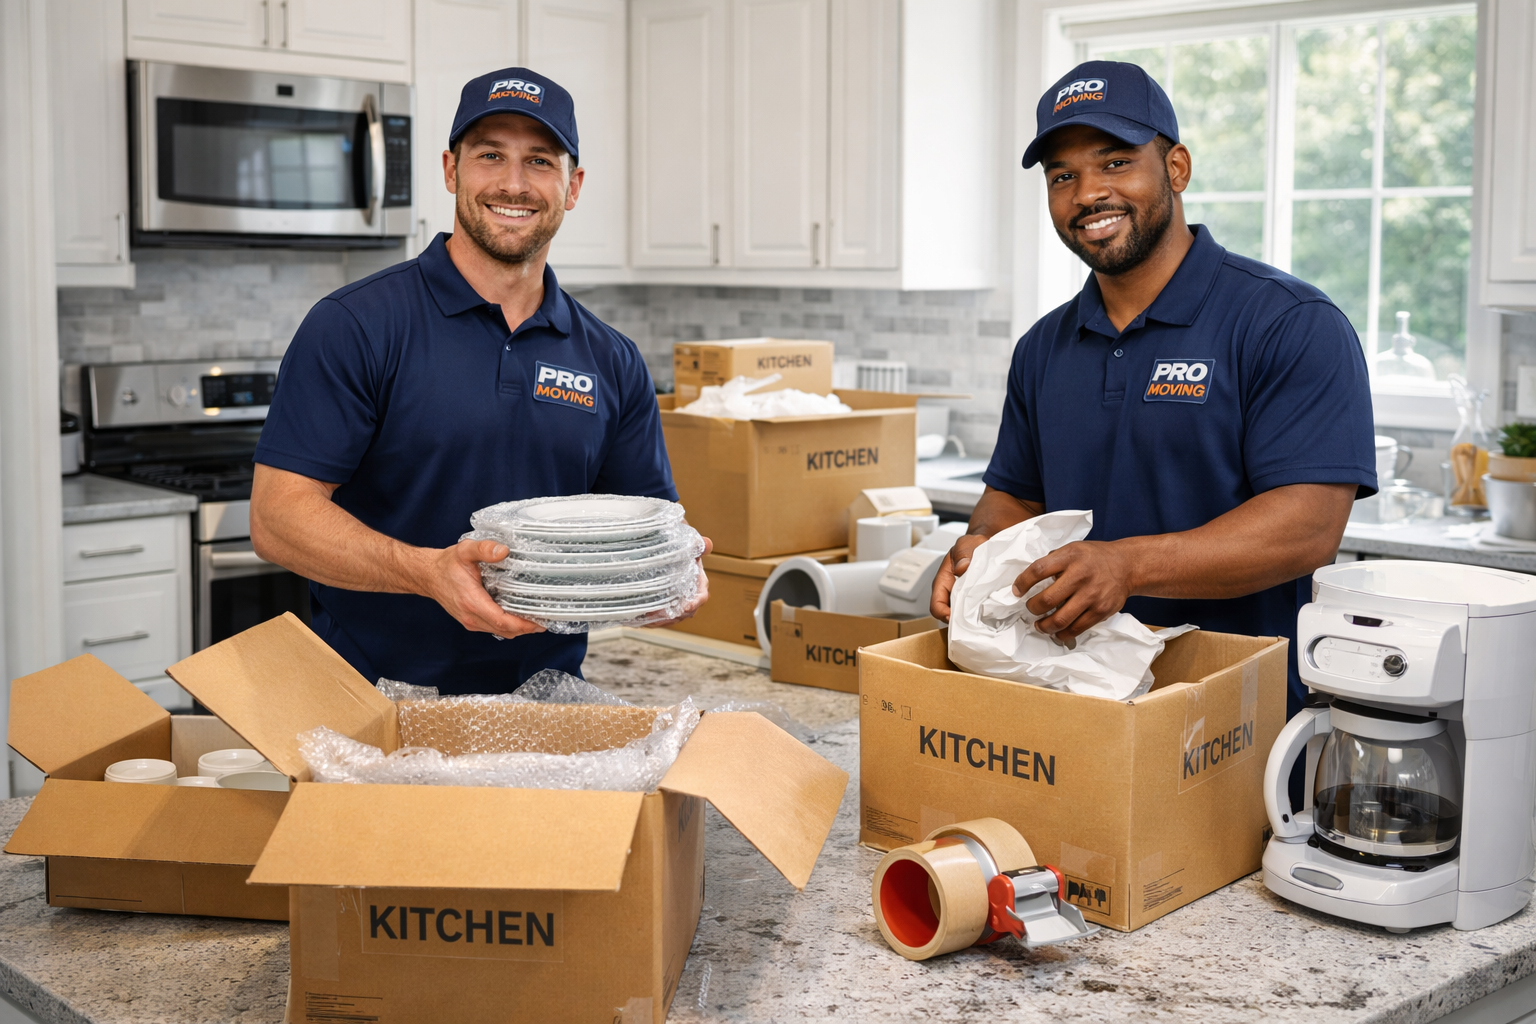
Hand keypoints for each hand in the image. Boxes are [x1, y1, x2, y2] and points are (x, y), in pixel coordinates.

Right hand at [421, 538, 544, 638]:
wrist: (428, 575)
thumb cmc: (446, 564)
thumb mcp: (464, 550)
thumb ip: (484, 549)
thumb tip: (503, 551)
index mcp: (472, 601)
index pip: (501, 621)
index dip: (523, 624)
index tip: (540, 622)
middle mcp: (471, 616)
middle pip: (504, 630)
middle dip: (526, 628)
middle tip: (545, 619)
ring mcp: (470, 621)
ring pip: (499, 632)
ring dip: (518, 628)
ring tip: (536, 619)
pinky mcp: (470, 621)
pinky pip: (493, 628)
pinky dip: (508, 626)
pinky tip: (518, 616)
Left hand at [642, 536, 712, 627]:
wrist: (667, 549)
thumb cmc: (680, 547)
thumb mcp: (688, 544)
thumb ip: (697, 545)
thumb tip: (707, 544)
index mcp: (699, 582)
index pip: (701, 596)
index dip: (695, 603)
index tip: (686, 607)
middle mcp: (690, 595)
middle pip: (686, 612)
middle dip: (674, 616)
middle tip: (659, 615)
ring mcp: (677, 602)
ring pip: (673, 617)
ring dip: (662, 620)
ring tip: (648, 618)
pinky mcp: (666, 606)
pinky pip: (661, 617)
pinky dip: (652, 619)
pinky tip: (641, 618)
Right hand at [929, 534, 986, 621]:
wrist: (984, 545)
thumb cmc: (971, 545)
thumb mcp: (965, 544)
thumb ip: (963, 553)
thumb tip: (961, 568)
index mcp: (943, 581)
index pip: (936, 604)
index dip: (942, 613)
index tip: (954, 617)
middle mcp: (951, 593)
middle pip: (949, 615)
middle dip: (959, 621)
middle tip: (973, 622)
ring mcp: (963, 599)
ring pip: (963, 617)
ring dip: (971, 620)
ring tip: (984, 619)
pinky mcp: (976, 601)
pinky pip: (976, 613)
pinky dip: (982, 615)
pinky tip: (992, 613)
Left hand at [1012, 540, 1133, 640]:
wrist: (1127, 566)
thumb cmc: (1093, 558)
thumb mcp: (1072, 549)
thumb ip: (1053, 561)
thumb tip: (1029, 579)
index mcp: (1070, 556)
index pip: (1038, 570)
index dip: (1023, 582)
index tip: (1016, 591)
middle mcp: (1080, 575)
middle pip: (1047, 599)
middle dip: (1032, 608)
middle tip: (1031, 609)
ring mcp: (1092, 595)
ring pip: (1060, 619)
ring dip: (1044, 626)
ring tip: (1039, 625)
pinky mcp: (1101, 611)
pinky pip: (1077, 628)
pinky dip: (1062, 634)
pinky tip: (1056, 632)